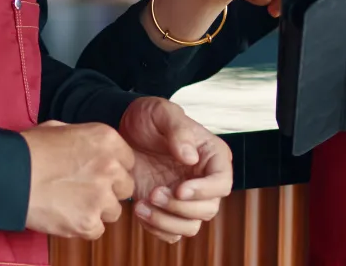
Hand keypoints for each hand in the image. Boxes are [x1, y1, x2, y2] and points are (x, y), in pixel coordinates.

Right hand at [21, 120, 134, 238]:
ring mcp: (100, 196)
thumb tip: (90, 148)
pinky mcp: (87, 222)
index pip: (128, 161)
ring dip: (97, 210)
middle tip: (86, 190)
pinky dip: (83, 227)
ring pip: (114, 211)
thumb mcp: (61, 128)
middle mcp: (110, 167)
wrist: (9, 175)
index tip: (98, 173)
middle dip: (110, 190)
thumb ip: (85, 139)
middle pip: (126, 187)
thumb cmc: (29, 150)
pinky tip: (66, 215)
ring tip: (72, 203)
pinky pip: (97, 230)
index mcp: (106, 139)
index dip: (113, 169)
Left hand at [119, 97, 232, 243]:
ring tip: (141, 205)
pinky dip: (156, 228)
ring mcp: (187, 198)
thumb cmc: (147, 118)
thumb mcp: (161, 112)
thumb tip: (191, 157)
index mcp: (212, 155)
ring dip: (166, 221)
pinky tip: (139, 208)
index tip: (179, 189)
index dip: (204, 191)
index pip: (222, 182)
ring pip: (191, 226)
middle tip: (153, 192)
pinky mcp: (169, 210)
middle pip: (208, 209)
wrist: (123, 133)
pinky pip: (172, 233)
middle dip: (179, 207)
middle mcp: (204, 180)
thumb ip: (178, 130)